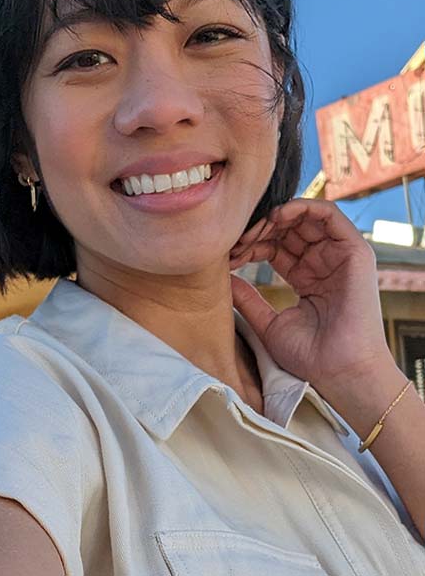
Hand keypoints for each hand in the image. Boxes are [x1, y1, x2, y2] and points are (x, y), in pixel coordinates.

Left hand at [228, 198, 393, 395]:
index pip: (275, 247)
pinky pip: (330, 215)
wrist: (339, 371)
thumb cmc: (310, 356)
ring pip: (306, 218)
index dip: (251, 244)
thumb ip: (247, 300)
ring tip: (255, 227)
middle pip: (288, 230)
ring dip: (277, 216)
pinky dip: (303, 207)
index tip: (229, 254)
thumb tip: (224, 278)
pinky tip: (277, 217)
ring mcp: (340, 257)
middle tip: (237, 238)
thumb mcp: (268, 324)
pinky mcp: (354, 252)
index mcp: (306, 278)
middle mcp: (323, 264)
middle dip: (260, 229)